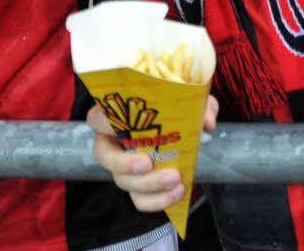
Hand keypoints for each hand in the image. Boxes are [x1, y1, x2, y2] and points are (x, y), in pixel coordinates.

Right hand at [88, 96, 218, 211]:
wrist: (191, 133)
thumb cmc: (181, 110)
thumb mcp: (193, 102)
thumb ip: (201, 106)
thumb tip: (206, 123)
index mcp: (118, 116)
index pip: (96, 117)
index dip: (103, 123)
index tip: (121, 126)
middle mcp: (114, 142)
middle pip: (105, 156)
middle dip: (124, 163)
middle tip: (148, 163)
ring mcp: (124, 167)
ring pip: (123, 182)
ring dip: (149, 184)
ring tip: (175, 180)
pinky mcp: (139, 186)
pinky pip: (139, 200)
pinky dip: (157, 201)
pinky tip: (176, 194)